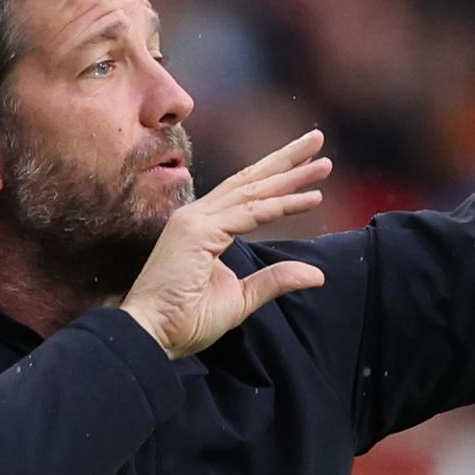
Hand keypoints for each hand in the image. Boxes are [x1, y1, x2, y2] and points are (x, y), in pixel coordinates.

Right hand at [121, 130, 331, 358]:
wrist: (150, 335)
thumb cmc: (184, 321)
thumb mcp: (240, 300)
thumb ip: (274, 281)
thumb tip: (317, 274)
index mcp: (203, 227)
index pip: (247, 195)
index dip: (279, 180)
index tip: (312, 170)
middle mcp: (198, 216)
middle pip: (250, 181)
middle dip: (286, 160)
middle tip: (317, 139)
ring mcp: (195, 220)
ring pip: (253, 190)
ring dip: (291, 174)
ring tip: (323, 162)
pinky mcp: (198, 232)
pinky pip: (250, 214)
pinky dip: (281, 205)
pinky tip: (310, 198)